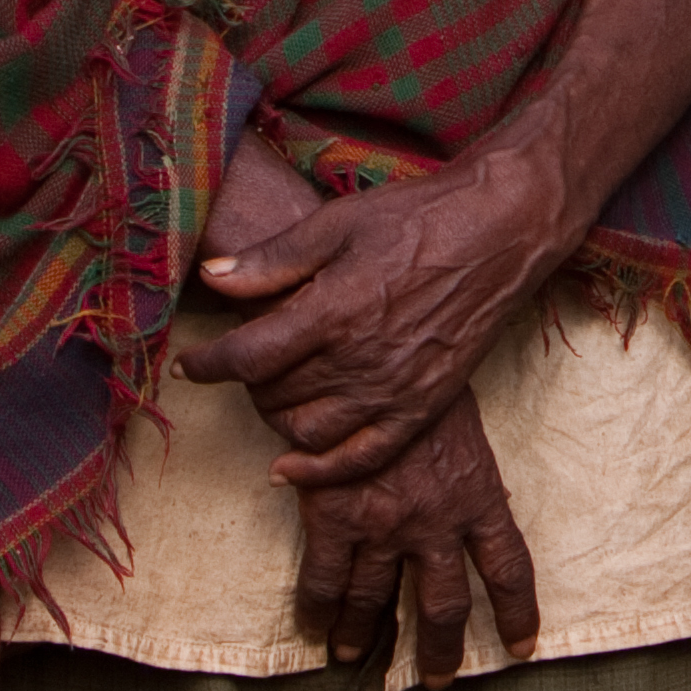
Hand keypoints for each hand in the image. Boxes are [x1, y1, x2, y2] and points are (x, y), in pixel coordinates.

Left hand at [182, 135, 580, 489]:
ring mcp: (395, 389)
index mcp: (333, 310)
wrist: (501, 230)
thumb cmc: (417, 218)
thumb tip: (212, 277)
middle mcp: (361, 359)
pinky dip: (321, 472)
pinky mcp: (424, 405)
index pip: (247, 358)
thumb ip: (273, 259)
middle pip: (274, 397)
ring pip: (309, 434)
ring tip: (273, 396)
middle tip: (245, 364)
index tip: (189, 365)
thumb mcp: (337, 223)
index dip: (207, 365)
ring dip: (277, 421)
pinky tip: (292, 467)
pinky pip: (362, 457)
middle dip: (246, 385)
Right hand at [292, 387, 540, 666]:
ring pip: (376, 603)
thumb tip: (470, 503)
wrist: (371, 353)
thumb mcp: (461, 427)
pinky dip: (316, 610)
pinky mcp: (336, 518)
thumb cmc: (424, 380)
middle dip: (438, 650)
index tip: (520, 646)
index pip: (508, 568)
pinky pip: (324, 582)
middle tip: (435, 682)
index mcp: (479, 497)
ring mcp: (384, 526)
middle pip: (444, 605)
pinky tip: (312, 627)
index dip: (516, 613)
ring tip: (355, 657)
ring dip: (364, 636)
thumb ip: (464, 475)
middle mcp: (437, 523)